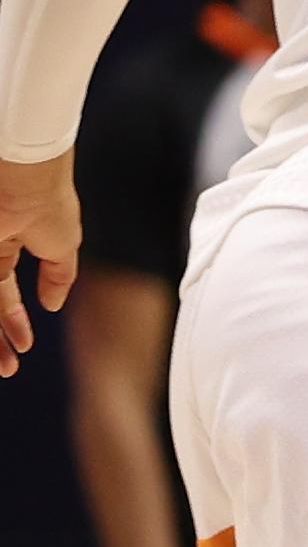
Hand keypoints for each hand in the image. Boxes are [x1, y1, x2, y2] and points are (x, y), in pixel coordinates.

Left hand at [0, 153, 76, 378]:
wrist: (25, 178)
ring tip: (4, 365)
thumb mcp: (63, 245)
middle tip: (7, 368)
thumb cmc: (47, 200)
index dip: (13, 321)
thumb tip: (53, 304)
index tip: (23, 345)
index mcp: (7, 245)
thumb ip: (58, 276)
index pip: (3, 292)